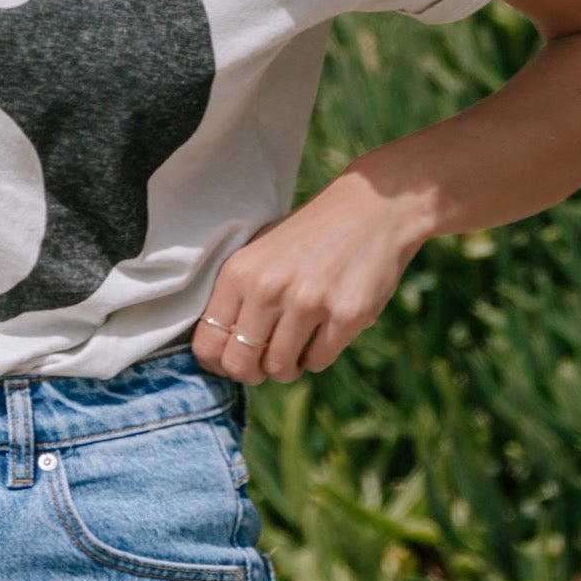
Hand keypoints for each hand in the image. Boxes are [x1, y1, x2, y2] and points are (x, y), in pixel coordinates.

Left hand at [192, 166, 428, 384]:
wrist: (372, 208)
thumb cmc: (309, 236)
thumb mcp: (259, 253)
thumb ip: (237, 296)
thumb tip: (220, 353)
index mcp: (239, 273)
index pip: (207, 343)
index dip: (218, 363)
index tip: (234, 362)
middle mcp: (268, 288)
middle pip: (241, 364)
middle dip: (252, 373)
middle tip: (265, 364)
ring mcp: (308, 303)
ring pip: (280, 368)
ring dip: (288, 367)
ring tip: (296, 347)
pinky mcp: (346, 315)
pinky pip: (317, 362)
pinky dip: (317, 357)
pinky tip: (323, 334)